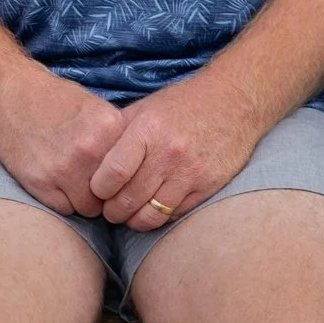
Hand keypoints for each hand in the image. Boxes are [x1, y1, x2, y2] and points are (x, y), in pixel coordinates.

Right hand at [0, 69, 128, 217]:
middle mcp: (90, 150)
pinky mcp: (41, 183)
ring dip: (83, 200)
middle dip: (104, 192)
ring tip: (72, 181)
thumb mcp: (94, 107)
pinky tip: (54, 180)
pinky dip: (61, 200)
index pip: (132, 172)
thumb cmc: (54, 100)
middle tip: (91, 181)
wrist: (10, 95)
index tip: (114, 177)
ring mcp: (65, 169)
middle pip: (113, 194)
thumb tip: (136, 169)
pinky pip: (64, 209)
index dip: (123, 177)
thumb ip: (115, 137)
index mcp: (109, 128)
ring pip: (89, 208)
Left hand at [90, 74, 269, 230]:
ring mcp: (190, 172)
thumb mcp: (146, 108)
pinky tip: (152, 209)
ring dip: (133, 220)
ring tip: (128, 214)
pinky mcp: (207, 187)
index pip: (113, 172)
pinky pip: (174, 215)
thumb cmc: (182, 104)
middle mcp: (169, 153)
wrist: (235, 102)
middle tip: (108, 209)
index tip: (95, 190)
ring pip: (151, 215)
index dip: (98, 189)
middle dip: (111, 211)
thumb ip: (118, 133)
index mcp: (148, 130)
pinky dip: (159, 217)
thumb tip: (89, 159)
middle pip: (128, 199)